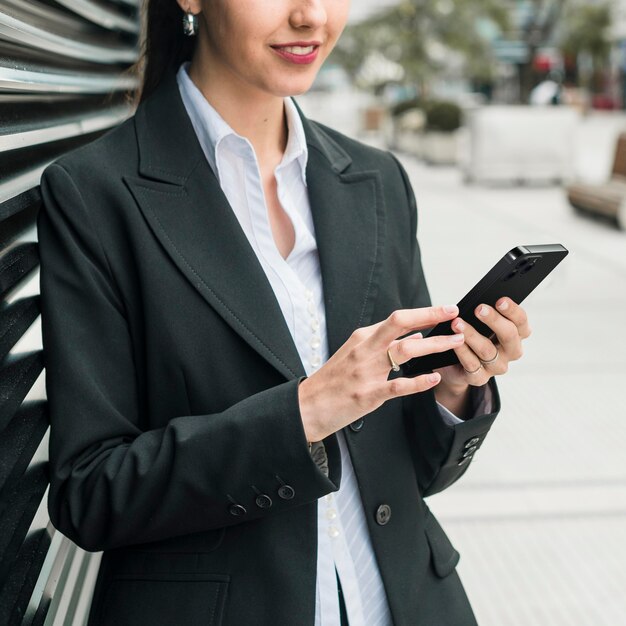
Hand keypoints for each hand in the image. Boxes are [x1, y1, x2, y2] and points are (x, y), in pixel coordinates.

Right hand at [298, 305, 465, 441]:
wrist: (307, 406)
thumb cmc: (333, 380)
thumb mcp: (355, 355)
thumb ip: (383, 345)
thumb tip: (416, 336)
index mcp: (362, 337)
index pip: (397, 319)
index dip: (424, 313)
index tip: (446, 310)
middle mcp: (364, 349)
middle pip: (400, 324)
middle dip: (430, 316)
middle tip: (454, 315)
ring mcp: (366, 371)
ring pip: (405, 350)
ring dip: (433, 345)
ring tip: (454, 343)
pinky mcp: (367, 394)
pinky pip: (398, 385)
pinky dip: (418, 381)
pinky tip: (434, 378)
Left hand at [436, 297, 531, 394]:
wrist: (455, 366)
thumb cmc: (472, 336)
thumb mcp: (479, 323)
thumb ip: (484, 313)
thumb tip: (480, 302)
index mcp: (516, 335)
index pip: (521, 322)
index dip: (512, 310)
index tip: (500, 300)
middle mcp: (511, 352)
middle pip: (509, 336)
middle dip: (494, 320)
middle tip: (479, 309)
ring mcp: (496, 366)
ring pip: (487, 350)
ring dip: (472, 335)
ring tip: (457, 323)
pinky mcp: (480, 378)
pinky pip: (471, 364)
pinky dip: (462, 351)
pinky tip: (454, 341)